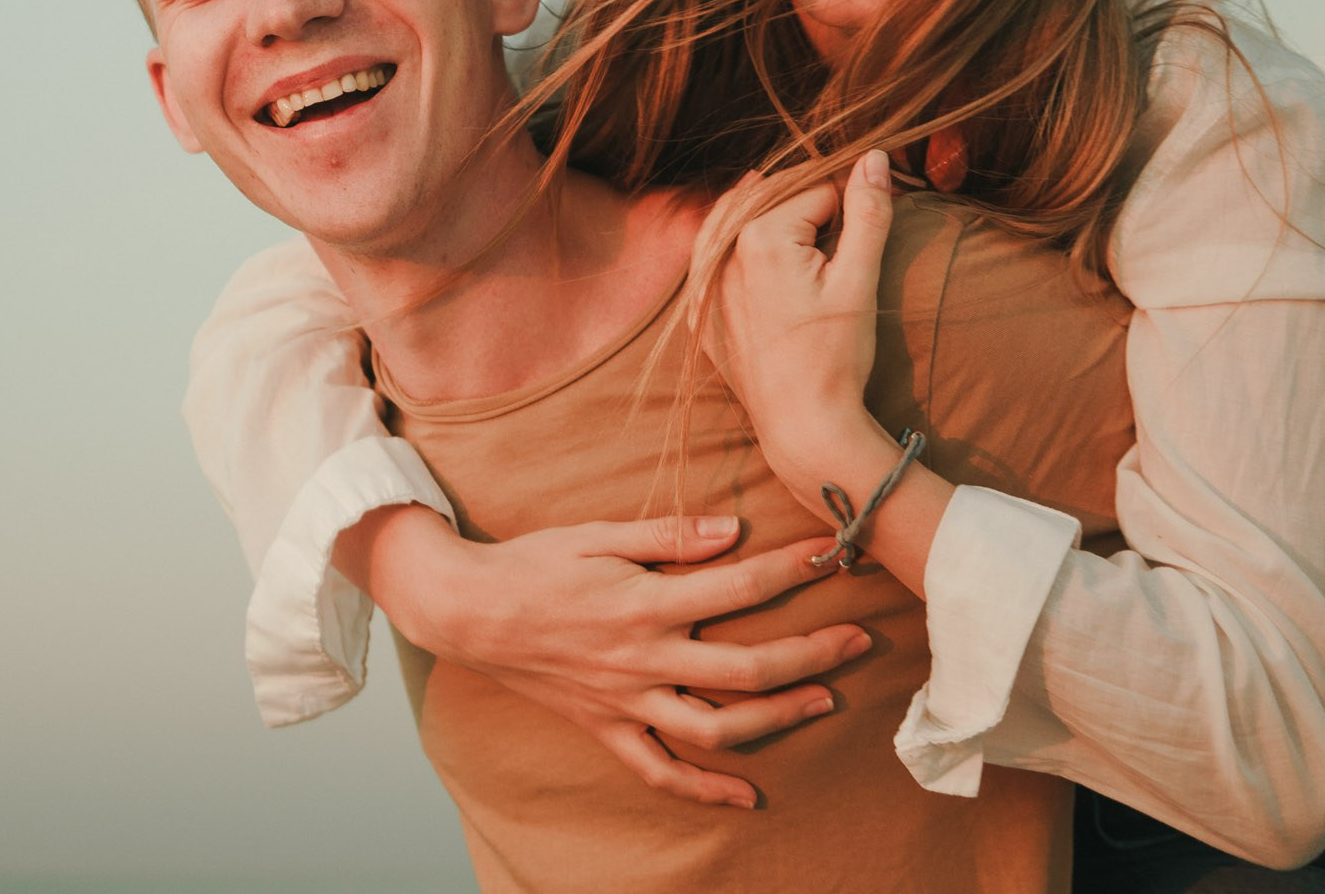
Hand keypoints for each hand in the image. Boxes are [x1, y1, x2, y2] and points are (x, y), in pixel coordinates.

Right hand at [345, 505, 868, 808]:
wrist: (465, 610)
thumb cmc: (531, 563)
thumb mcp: (595, 534)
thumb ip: (667, 534)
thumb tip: (732, 529)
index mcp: (642, 603)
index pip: (737, 587)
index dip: (790, 570)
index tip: (832, 553)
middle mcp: (642, 659)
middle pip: (747, 669)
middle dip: (812, 654)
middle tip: (859, 638)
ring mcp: (626, 701)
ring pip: (716, 727)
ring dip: (779, 719)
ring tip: (824, 700)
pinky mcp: (607, 727)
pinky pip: (660, 771)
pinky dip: (705, 790)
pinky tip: (747, 796)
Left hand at [706, 151, 893, 495]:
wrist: (802, 424)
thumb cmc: (835, 355)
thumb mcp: (859, 279)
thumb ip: (868, 212)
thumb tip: (875, 156)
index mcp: (760, 236)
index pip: (816, 190)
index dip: (850, 199)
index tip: (872, 210)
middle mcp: (723, 252)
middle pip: (773, 200)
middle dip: (809, 201)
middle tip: (845, 208)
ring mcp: (706, 283)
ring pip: (737, 222)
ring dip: (768, 212)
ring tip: (802, 211)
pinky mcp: (703, 311)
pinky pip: (712, 259)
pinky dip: (734, 243)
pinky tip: (754, 240)